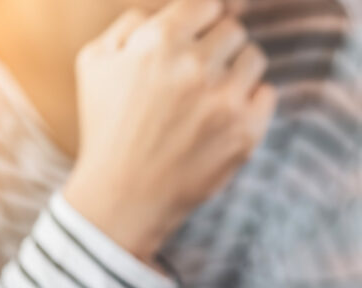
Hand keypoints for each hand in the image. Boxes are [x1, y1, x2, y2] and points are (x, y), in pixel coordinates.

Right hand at [64, 0, 274, 263]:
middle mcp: (195, 66)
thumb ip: (130, 25)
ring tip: (216, 93)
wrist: (125, 195)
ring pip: (254, 58)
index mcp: (159, 42)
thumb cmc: (108, 127)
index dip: (203, 19)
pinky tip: (228, 115)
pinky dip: (252, 101)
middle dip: (219, 46)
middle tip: (203, 71)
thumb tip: (166, 12)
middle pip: (233, 30)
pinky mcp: (245, 132)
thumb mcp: (94, 63)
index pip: (207, 4)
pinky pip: (267, 94)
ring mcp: (224, 100)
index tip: (200, 35)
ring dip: (239, 70)